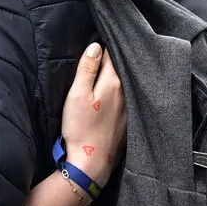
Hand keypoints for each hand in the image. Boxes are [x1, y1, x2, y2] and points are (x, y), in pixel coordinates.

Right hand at [60, 43, 125, 186]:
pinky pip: (127, 99)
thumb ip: (86, 69)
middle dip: (112, 59)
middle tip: (102, 52)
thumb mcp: (77, 95)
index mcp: (113, 82)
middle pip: (120, 68)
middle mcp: (126, 92)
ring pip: (125, 83)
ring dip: (117, 76)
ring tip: (107, 71)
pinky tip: (114, 96)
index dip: (103, 47)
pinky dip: (121, 93)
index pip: (111, 54)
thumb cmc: (80, 129)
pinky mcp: (129, 122)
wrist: (91, 163)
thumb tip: (95, 46)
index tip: (97, 42)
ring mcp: (130, 108)